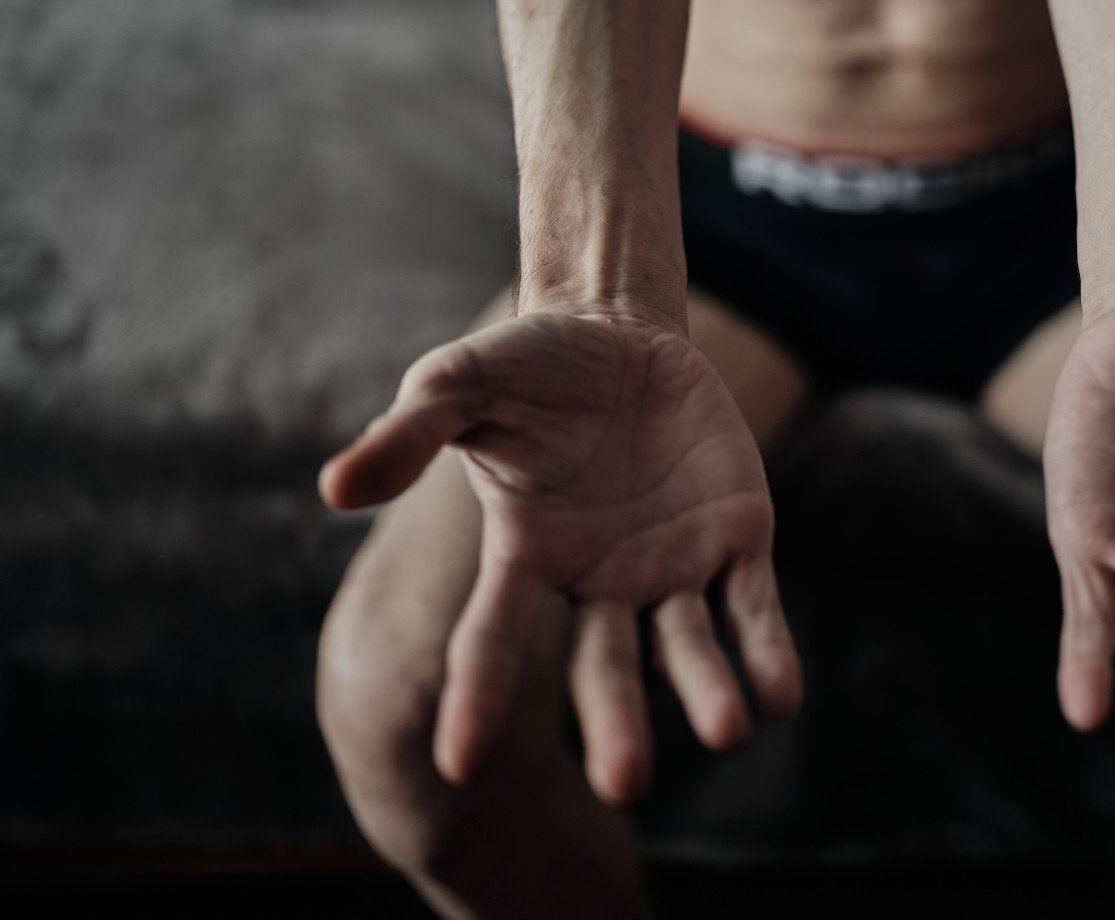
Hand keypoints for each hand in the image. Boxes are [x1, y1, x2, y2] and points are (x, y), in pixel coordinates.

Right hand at [319, 309, 800, 799]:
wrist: (619, 332)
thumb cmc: (527, 366)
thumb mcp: (459, 383)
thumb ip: (408, 433)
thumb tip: (333, 488)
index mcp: (524, 557)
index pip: (494, 638)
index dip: (479, 696)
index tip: (462, 763)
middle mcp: (596, 581)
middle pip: (605, 668)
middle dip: (617, 721)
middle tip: (628, 782)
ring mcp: (669, 565)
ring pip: (687, 647)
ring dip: (708, 691)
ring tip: (729, 730)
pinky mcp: (736, 538)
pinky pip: (752, 605)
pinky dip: (767, 649)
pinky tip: (782, 695)